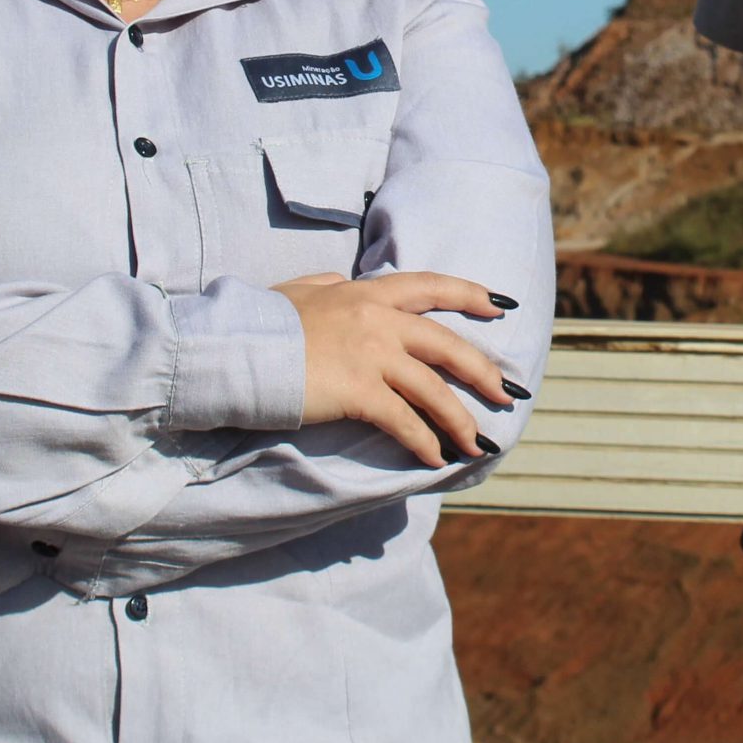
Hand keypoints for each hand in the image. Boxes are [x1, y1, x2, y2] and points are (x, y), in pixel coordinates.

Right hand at [273, 271, 519, 466]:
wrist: (235, 347)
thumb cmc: (261, 321)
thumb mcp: (300, 291)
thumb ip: (329, 286)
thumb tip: (345, 283)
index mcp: (366, 293)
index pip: (429, 286)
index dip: (470, 294)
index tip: (500, 305)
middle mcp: (377, 320)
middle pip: (446, 344)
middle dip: (483, 370)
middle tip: (507, 392)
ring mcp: (370, 356)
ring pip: (433, 389)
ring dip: (460, 419)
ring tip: (477, 442)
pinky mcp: (358, 392)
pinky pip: (403, 421)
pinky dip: (424, 442)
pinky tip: (435, 459)